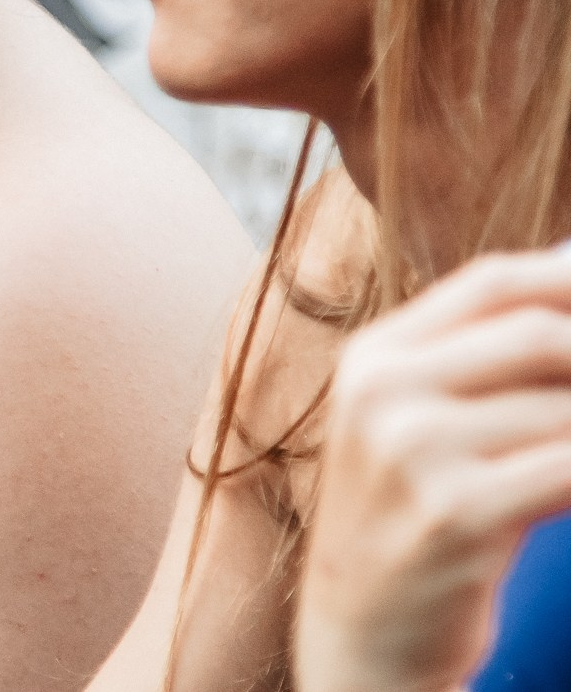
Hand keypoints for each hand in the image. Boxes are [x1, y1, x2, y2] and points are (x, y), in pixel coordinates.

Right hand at [296, 247, 570, 691]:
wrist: (362, 633)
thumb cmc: (411, 521)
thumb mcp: (415, 427)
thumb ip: (481, 366)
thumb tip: (568, 302)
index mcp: (372, 357)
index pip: (493, 281)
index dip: (570, 279)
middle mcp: (381, 391)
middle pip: (538, 332)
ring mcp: (409, 451)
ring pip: (564, 408)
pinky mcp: (452, 513)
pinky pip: (567, 470)